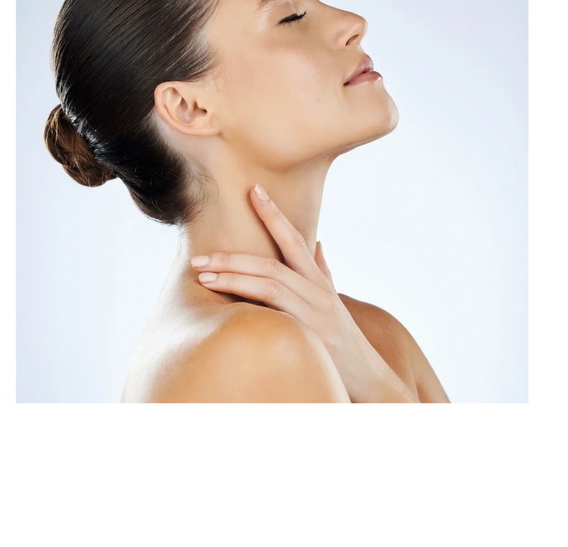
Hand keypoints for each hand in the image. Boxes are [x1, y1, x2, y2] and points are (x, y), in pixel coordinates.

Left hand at [191, 184, 418, 405]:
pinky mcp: (310, 334)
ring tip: (203, 275)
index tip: (253, 191)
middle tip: (199, 257)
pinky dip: (249, 301)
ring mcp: (314, 312)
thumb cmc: (343, 339)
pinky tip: (225, 299)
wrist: (368, 376)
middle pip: (272, 262)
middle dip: (232, 257)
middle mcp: (317, 292)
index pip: (294, 238)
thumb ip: (322, 271)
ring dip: (232, 276)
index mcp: (318, 281)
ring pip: (270, 283)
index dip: (273, 213)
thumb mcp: (333, 300)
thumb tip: (318, 244)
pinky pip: (275, 311)